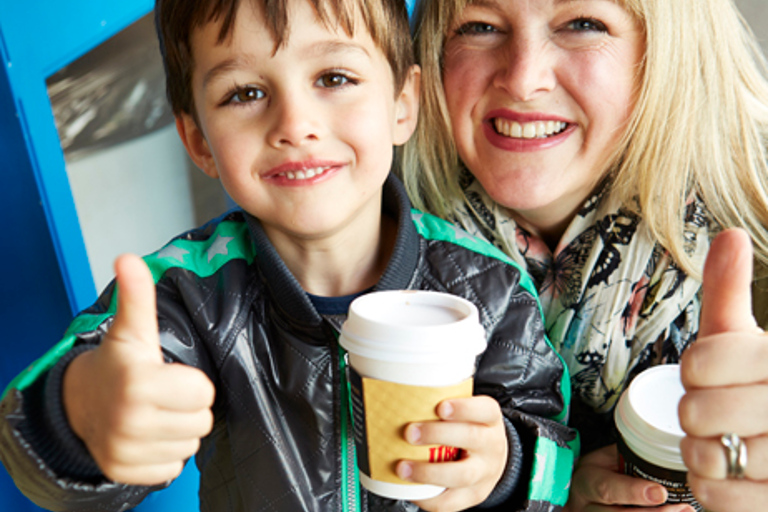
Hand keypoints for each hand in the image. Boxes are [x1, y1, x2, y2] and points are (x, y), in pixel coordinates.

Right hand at [63, 254, 214, 484]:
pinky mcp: (126, 473)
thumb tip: (128, 258)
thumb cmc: (117, 364)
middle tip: (164, 395)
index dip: (193, 383)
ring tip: (156, 413)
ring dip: (179, 430)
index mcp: (138, 384)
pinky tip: (148, 435)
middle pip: (201, 421)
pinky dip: (165, 453)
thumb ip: (137, 295)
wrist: (79, 404)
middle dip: (189, 407)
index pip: (204, 392)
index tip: (171, 376)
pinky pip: (173, 467)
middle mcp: (130, 422)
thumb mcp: (132, 330)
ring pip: (190, 445)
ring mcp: (126, 451)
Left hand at [394, 395, 506, 511]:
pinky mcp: (473, 496)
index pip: (485, 410)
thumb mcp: (467, 414)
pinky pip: (450, 502)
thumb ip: (442, 404)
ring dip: (428, 472)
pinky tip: (409, 488)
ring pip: (462, 475)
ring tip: (403, 467)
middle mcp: (491, 446)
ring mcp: (484, 474)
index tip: (440, 406)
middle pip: (471, 438)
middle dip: (438, 435)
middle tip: (410, 432)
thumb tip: (400, 397)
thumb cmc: (471, 430)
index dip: (463, 408)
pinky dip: (426, 497)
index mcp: (490, 420)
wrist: (493, 460)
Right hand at [564, 444, 692, 511]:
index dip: (634, 492)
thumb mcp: (606, 458)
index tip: (660, 492)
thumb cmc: (598, 472)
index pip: (607, 489)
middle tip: (683, 508)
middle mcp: (589, 508)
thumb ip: (629, 457)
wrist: (580, 494)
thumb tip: (663, 450)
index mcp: (587, 482)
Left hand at [679, 228, 767, 511]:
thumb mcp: (742, 338)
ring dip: (698, 450)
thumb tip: (731, 234)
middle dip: (693, 411)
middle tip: (714, 410)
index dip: (693, 369)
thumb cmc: (755, 385)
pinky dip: (709, 487)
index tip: (708, 371)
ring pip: (705, 457)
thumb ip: (731, 292)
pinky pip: (714, 497)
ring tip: (723, 440)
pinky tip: (731, 472)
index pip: (702, 362)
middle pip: (696, 412)